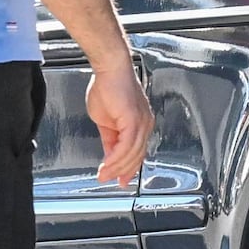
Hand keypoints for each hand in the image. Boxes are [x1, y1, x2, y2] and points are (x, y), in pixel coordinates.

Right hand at [84, 51, 151, 188]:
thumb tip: (108, 154)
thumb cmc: (107, 87)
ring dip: (116, 167)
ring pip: (132, 154)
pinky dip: (116, 157)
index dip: (128, 168)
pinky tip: (107, 164)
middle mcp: (145, 125)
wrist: (109, 69)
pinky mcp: (134, 120)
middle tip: (108, 180)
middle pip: (136, 156)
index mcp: (140, 125)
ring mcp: (142, 123)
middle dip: (122, 171)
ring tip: (104, 174)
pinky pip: (127, 146)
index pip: (137, 152)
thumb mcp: (105, 121)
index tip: (120, 179)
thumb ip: (109, 139)